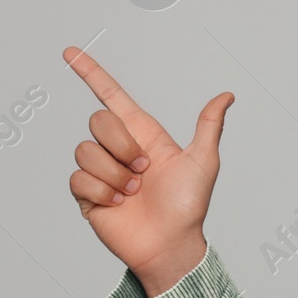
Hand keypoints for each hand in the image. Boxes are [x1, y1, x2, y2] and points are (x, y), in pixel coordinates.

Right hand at [63, 46, 233, 296]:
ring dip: (115, 175)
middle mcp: (119, 149)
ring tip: (134, 193)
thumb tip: (226, 96)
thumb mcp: (203, 161)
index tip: (70, 52)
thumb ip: (209, 126)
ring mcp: (102, 172)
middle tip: (144, 170)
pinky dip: (102, 193)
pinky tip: (119, 205)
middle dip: (122, 145)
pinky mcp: (88, 194)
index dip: (91, 73)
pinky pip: (79, 179)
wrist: (170, 245)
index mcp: (143, 134)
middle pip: (98, 121)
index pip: (111, 96)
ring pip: (86, 151)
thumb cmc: (188, 207)